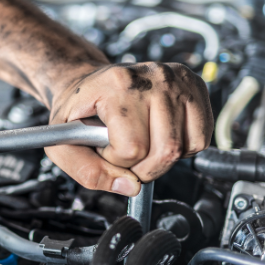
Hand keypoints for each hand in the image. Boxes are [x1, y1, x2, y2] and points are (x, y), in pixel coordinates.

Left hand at [46, 62, 212, 195]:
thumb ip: (86, 171)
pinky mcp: (195, 85)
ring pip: (184, 147)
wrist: (88, 84)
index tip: (104, 148)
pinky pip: (201, 137)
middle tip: (124, 154)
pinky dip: (182, 148)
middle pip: (166, 150)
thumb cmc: (78, 111)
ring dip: (161, 158)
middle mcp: (153, 77)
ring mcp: (177, 79)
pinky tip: (159, 135)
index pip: (133, 147)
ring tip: (140, 142)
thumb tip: (131, 187)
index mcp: (118, 84)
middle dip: (143, 167)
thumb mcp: (63, 142)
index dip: (116, 160)